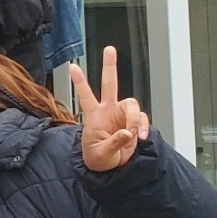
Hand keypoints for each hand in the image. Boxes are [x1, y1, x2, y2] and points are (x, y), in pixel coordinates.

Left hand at [69, 46, 150, 172]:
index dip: (80, 82)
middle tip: (109, 49)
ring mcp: (122, 115)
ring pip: (132, 104)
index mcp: (94, 116)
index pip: (85, 95)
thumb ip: (115, 142)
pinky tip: (140, 136)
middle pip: (110, 84)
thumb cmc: (99, 159)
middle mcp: (108, 111)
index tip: (72, 66)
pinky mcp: (134, 123)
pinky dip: (144, 126)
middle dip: (109, 66)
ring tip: (134, 134)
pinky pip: (142, 119)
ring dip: (135, 119)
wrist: (111, 168)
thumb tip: (128, 132)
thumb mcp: (101, 153)